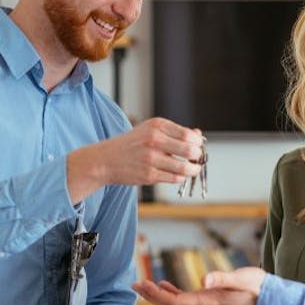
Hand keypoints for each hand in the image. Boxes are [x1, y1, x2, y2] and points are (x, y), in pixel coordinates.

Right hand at [68, 118, 203, 201]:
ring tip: (194, 169)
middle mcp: (154, 140)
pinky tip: (179, 174)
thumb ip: (175, 132)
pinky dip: (180, 177)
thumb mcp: (150, 130)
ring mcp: (151, 158)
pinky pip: (174, 178)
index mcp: (157, 126)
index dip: (198, 142)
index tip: (199, 145)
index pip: (188, 134)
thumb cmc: (131, 144)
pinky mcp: (149, 175)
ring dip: (193, 170)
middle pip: (189, 150)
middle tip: (198, 158)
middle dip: (198, 156)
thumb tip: (198, 136)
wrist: (105, 160)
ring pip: (184, 167)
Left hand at [133, 267, 265, 304]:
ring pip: (176, 304)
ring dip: (159, 296)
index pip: (176, 303)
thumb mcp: (240, 279)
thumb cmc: (256, 286)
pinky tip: (166, 286)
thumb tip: (203, 280)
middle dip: (152, 297)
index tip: (143, 285)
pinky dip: (172, 294)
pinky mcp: (209, 301)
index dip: (157, 295)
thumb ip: (222, 279)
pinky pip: (185, 301)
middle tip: (135, 284)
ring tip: (144, 286)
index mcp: (208, 302)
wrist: (269, 297)